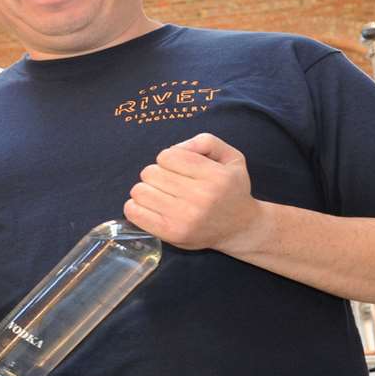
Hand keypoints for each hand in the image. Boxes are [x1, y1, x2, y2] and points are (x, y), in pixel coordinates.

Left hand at [125, 133, 267, 252]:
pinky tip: (149, 206)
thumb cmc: (231, 189)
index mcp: (215, 176)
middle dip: (157, 174)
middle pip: (150, 173)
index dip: (169, 158)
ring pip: (140, 191)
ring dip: (146, 189)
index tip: (178, 168)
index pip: (168, 156)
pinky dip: (134, 206)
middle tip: (169, 183)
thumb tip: (176, 148)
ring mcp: (184, 218)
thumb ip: (206, 142)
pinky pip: (134, 212)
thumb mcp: (232, 157)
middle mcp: (200, 197)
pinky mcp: (171, 233)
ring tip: (161, 194)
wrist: (240, 228)